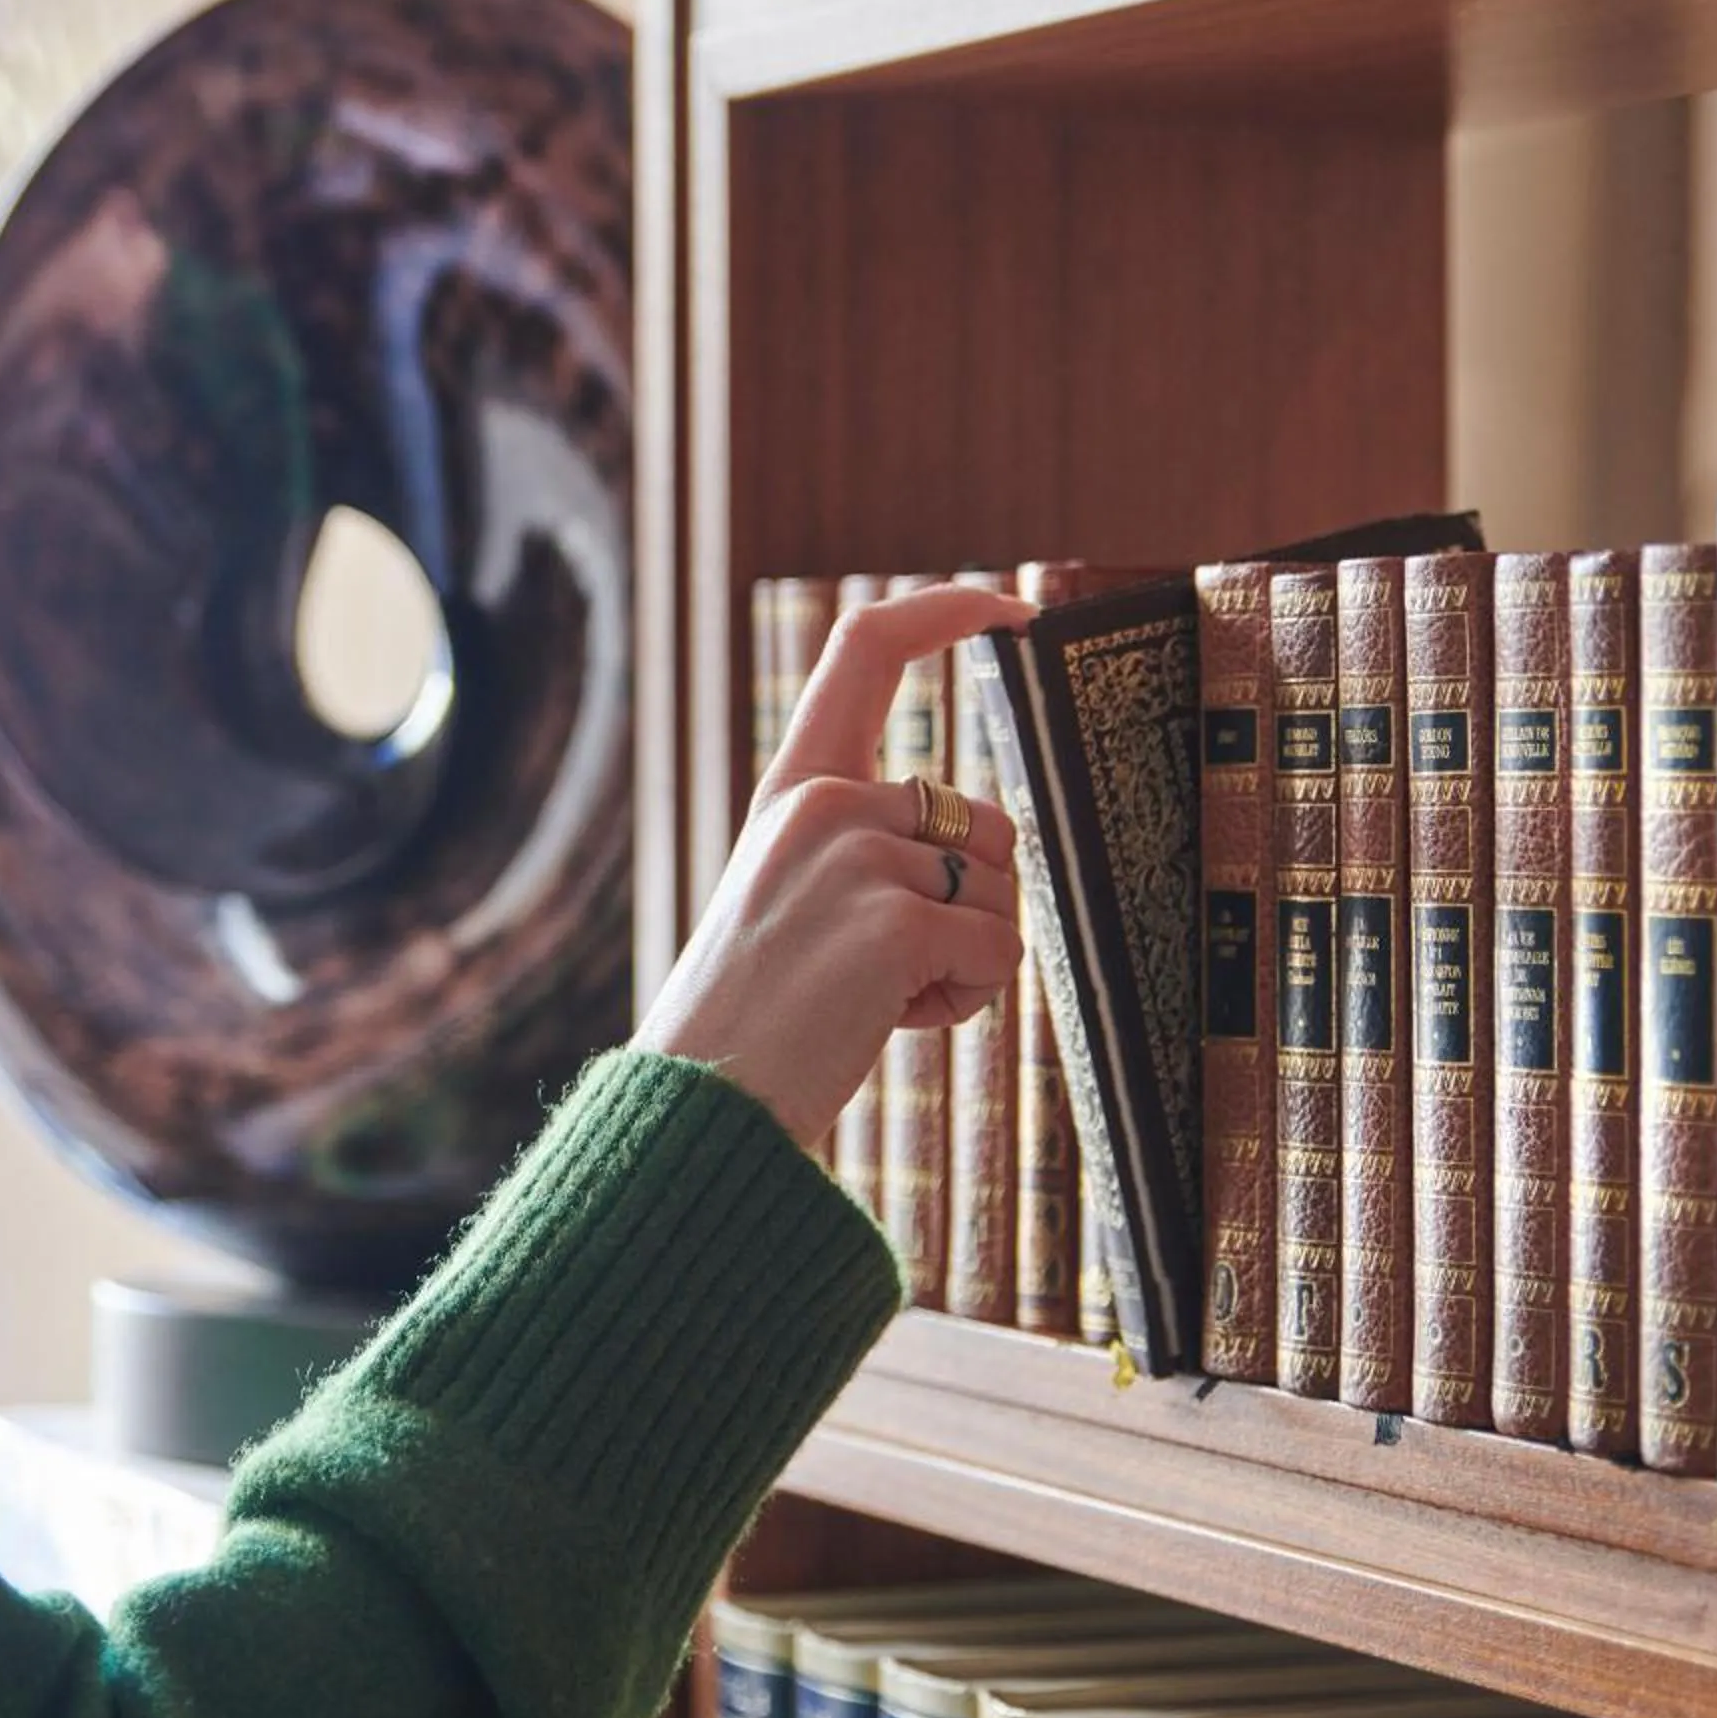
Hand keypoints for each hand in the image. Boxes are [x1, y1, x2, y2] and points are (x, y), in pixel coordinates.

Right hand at [633, 581, 1033, 1146]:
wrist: (702, 1107)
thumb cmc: (751, 1022)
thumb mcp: (789, 897)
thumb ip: (863, 845)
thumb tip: (984, 839)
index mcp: (792, 790)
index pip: (867, 650)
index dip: (950, 611)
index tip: (1014, 610)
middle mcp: (824, 803)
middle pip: (986, 822)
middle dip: (974, 907)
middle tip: (885, 973)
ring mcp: (859, 856)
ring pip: (1004, 893)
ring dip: (967, 960)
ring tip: (875, 1000)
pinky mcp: (897, 921)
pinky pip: (1000, 950)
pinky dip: (965, 999)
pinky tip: (888, 1021)